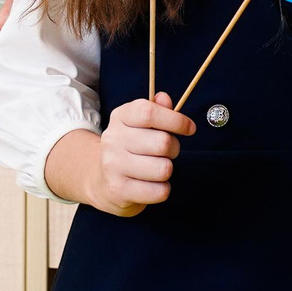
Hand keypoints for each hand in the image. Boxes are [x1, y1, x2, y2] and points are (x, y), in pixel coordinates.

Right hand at [47, 94, 194, 215]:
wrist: (101, 180)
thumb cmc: (130, 148)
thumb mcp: (139, 123)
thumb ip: (156, 109)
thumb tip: (165, 99)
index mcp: (120, 117)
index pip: (149, 112)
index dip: (175, 120)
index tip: (189, 128)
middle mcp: (113, 139)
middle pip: (163, 143)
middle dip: (175, 149)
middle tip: (169, 152)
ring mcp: (113, 165)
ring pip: (164, 169)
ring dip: (167, 170)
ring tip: (157, 169)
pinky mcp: (119, 190)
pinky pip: (159, 191)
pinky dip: (163, 189)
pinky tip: (152, 185)